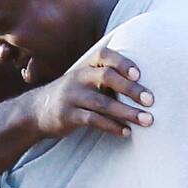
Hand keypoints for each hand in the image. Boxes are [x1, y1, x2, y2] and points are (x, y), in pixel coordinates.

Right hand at [26, 46, 154, 138]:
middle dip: (131, 89)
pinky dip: (111, 126)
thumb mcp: (87, 80)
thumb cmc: (74, 94)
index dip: (122, 62)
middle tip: (151, 101)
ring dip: (127, 112)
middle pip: (106, 77)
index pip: (104, 55)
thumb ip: (110, 79)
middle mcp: (78, 78)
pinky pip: (92, 120)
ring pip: (102, 102)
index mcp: (86, 66)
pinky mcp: (67, 115)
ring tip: (147, 120)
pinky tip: (126, 132)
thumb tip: (146, 87)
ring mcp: (71, 96)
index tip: (139, 74)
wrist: (36, 111)